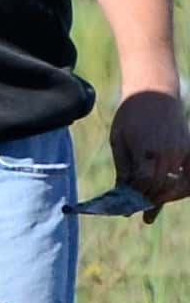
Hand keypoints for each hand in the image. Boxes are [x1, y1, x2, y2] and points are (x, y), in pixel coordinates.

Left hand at [113, 86, 189, 211]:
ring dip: (168, 197)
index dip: (136, 195)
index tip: (126, 204)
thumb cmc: (131, 114)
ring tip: (154, 206)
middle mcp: (169, 152)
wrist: (154, 92)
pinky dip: (185, 187)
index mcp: (147, 150)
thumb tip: (123, 191)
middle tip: (139, 210)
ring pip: (181, 184)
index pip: (144, 183)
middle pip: (163, 186)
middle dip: (150, 199)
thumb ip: (123, 167)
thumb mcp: (119, 140)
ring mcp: (183, 150)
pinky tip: (174, 194)